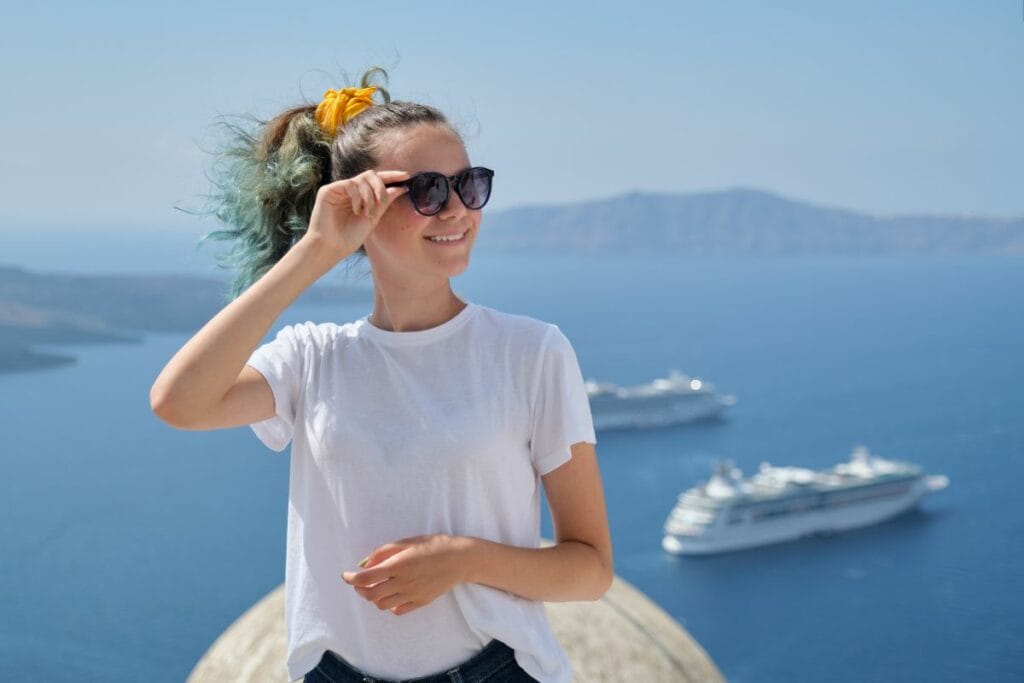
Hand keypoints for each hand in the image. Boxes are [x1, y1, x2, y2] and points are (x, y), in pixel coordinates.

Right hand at [304, 169, 409, 258]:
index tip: (406, 176)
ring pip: (362, 179)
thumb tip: (401, 188)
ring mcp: (339, 189)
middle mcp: (350, 191)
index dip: (392, 176)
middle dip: (381, 186)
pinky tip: (356, 210)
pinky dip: (358, 197)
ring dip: (370, 196)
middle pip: (371, 175)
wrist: (332, 247)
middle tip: (382, 201)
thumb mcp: (373, 218)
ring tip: (367, 213)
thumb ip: (384, 202)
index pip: (377, 181)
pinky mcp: (328, 191)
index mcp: (360, 196)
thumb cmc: (350, 237)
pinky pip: (350, 184)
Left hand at [341, 534, 467, 615]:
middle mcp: (404, 582)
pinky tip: (392, 595)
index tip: (345, 575)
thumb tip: (364, 563)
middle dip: (360, 590)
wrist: (460, 559)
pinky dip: (390, 605)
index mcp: (399, 564)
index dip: (351, 578)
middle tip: (359, 582)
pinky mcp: (421, 602)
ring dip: (373, 598)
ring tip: (376, 588)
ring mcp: (413, 594)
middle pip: (371, 594)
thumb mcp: (408, 541)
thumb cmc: (434, 545)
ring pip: (382, 605)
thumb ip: (384, 551)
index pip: (366, 578)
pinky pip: (398, 610)